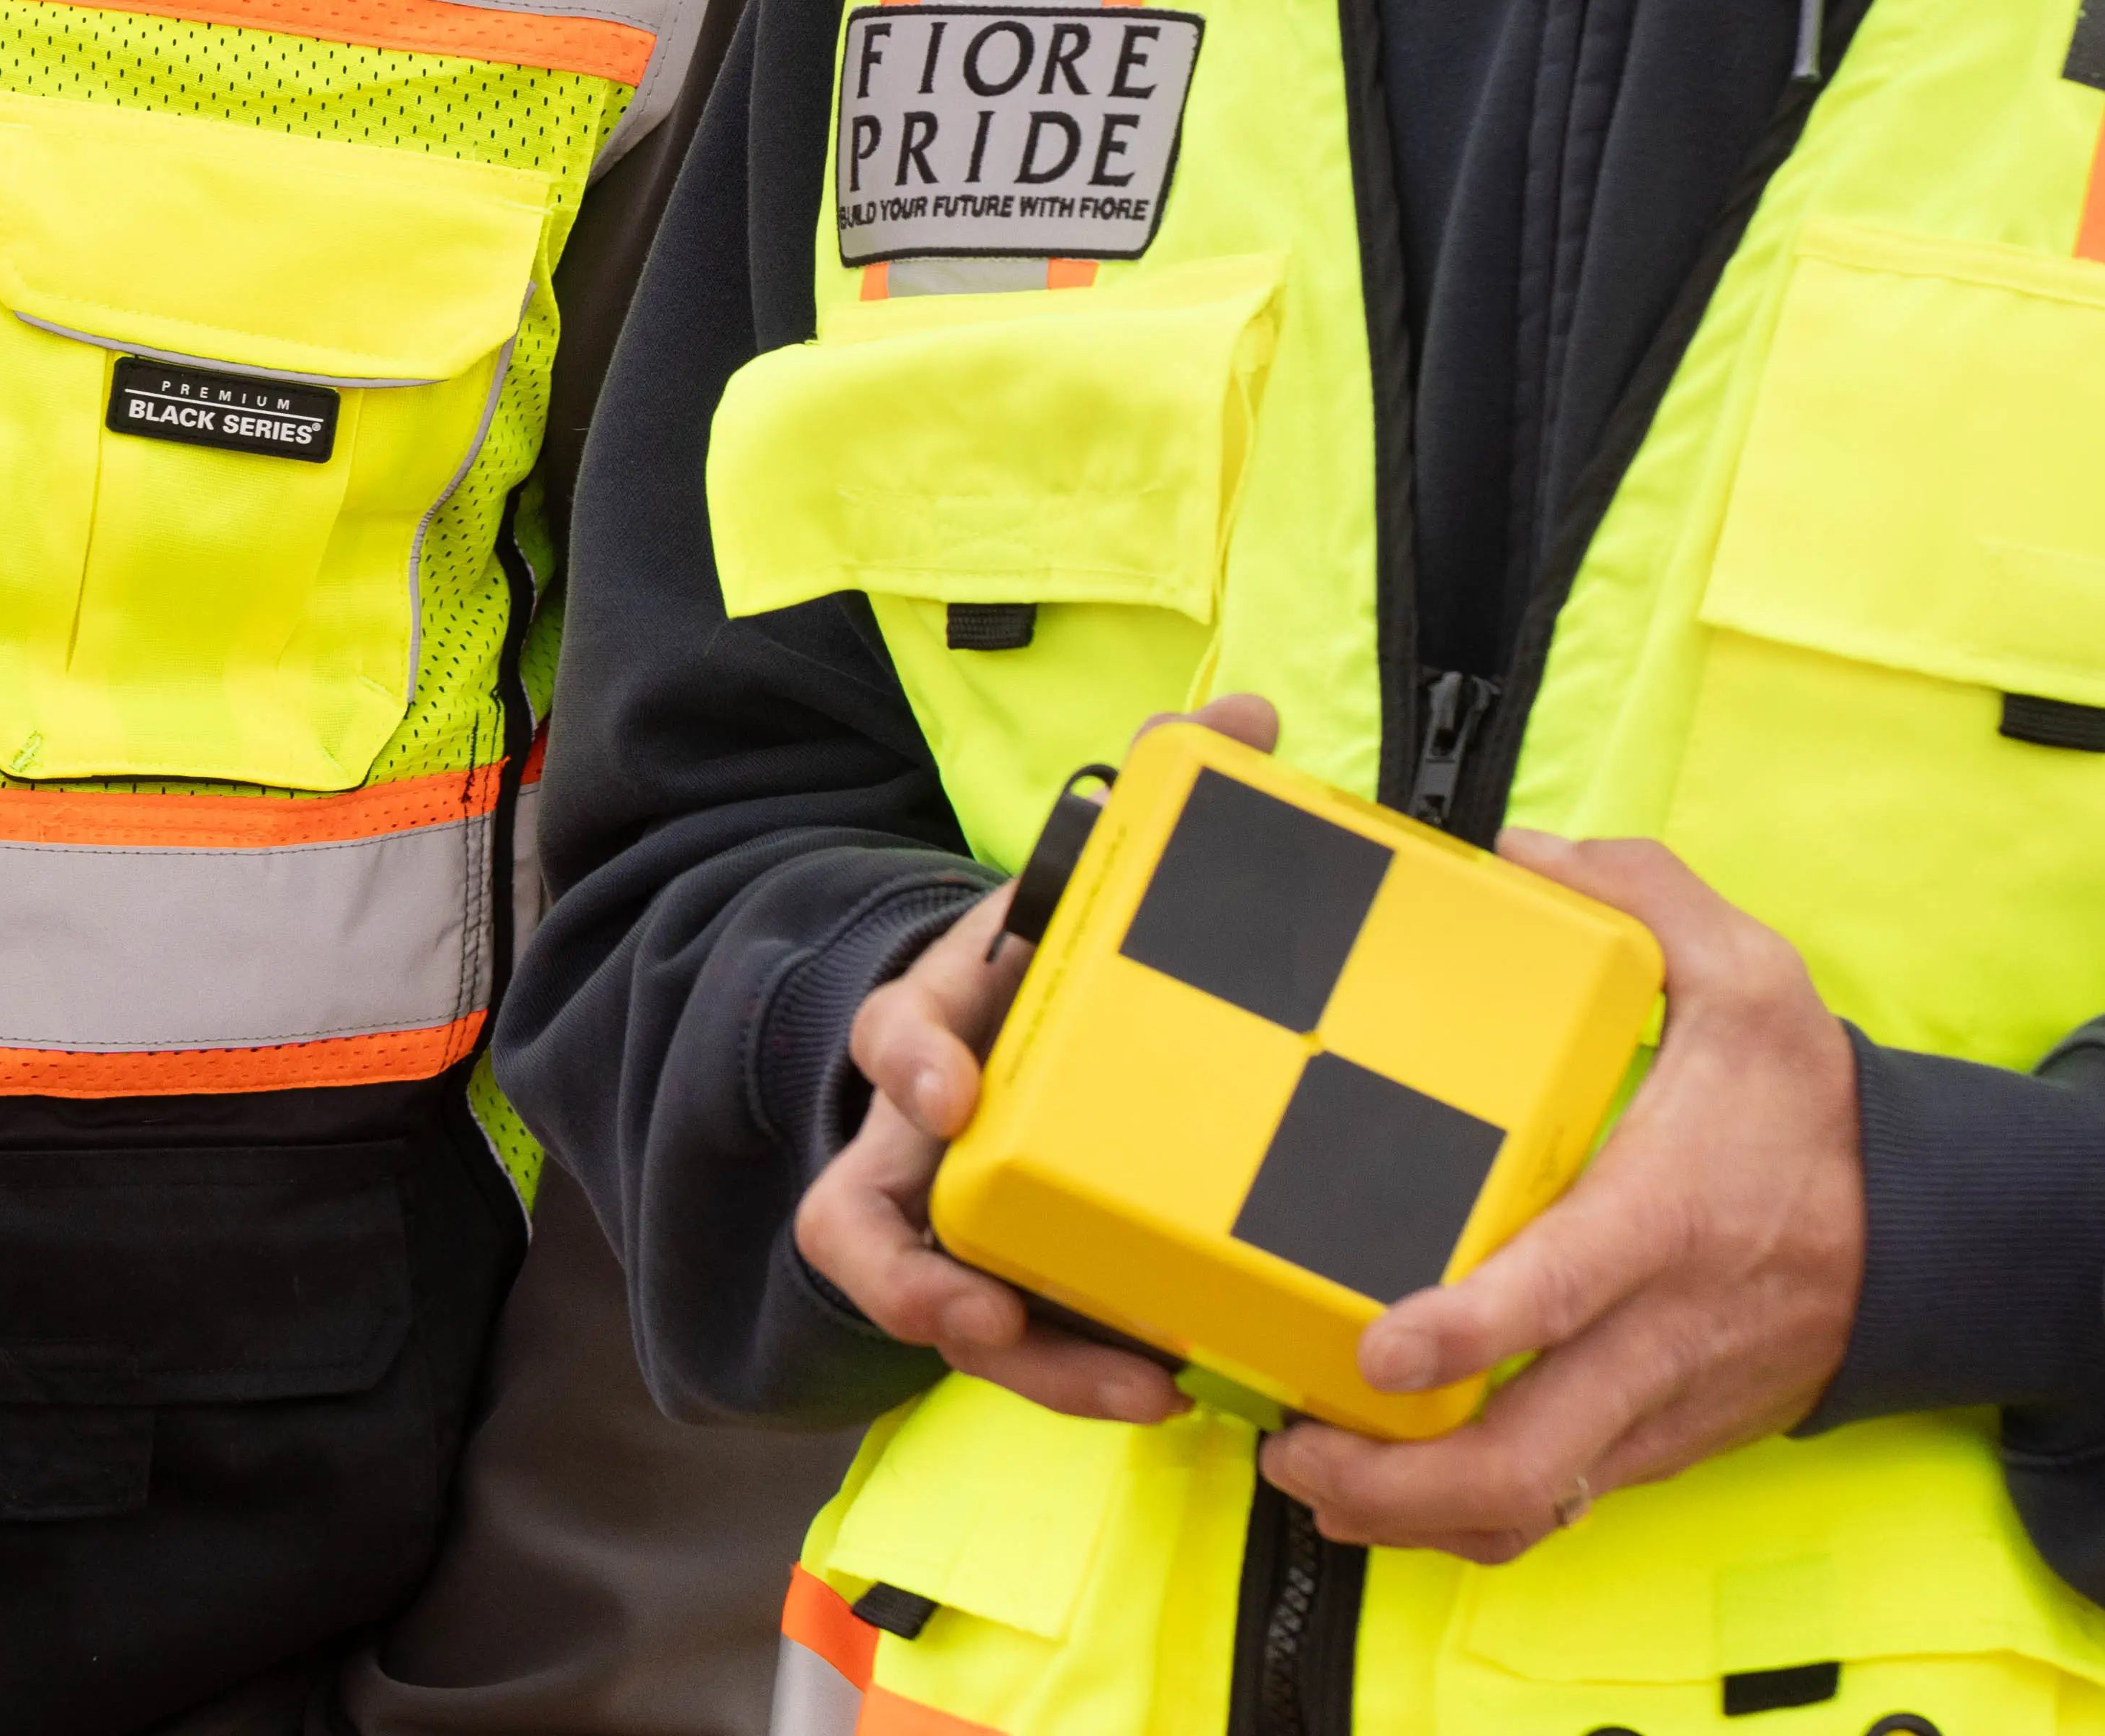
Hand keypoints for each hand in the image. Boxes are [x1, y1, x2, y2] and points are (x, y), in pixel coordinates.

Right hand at [785, 699, 1281, 1430]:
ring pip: (939, 1310)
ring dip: (1028, 1364)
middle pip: (859, 1223)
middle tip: (980, 1316)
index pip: (887, 1035)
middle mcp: (920, 1137)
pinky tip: (1172, 1387)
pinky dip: (1085, 1375)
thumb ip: (1163, 784)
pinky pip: (1026, 1346)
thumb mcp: (1093, 871)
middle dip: (906, 1281)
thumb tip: (1245, 717)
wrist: (1013, 1027)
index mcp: (941, 1021)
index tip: (953, 1093)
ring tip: (1128, 1387)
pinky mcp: (1009, 1283)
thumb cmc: (1055, 953)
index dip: (908, 1064)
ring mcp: (953, 1221)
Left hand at [1254, 833, 1859, 1563]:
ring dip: (1412, 1517)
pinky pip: (1555, 1506)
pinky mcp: (1655, 1442)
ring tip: (1314, 1479)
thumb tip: (1522, 850)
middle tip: (1294, 1446)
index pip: (1562, 1294)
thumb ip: (1642, 894)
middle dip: (1396, 1480)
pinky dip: (1467, 1517)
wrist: (1933, 1238)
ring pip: (1530, 1505)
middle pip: (1525, 1457)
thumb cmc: (1818, 1113)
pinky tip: (1390, 1489)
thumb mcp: (1755, 977)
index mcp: (1665, 1218)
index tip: (1377, 1348)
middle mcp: (1656, 1334)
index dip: (1469, 1334)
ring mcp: (1655, 1404)